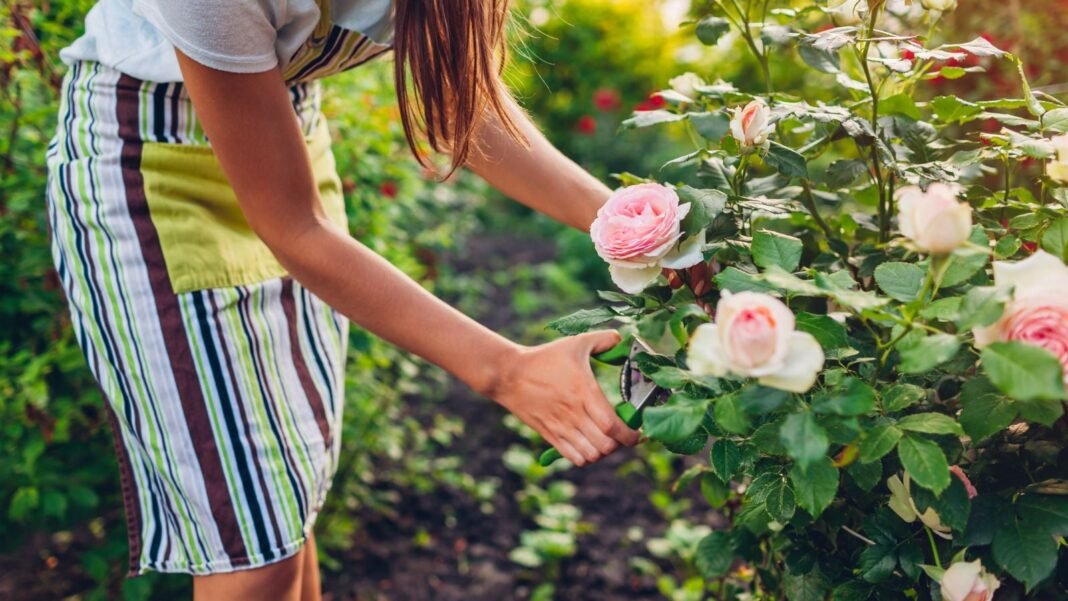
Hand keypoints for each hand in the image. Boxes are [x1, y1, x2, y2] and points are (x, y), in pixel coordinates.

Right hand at [490, 330, 640, 465]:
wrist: (510, 374)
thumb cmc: (545, 358)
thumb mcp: (575, 343)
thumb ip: (603, 339)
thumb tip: (621, 339)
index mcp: (584, 392)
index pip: (613, 425)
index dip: (629, 434)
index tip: (637, 432)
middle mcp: (574, 413)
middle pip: (606, 445)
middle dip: (620, 444)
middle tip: (623, 435)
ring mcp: (561, 427)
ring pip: (592, 455)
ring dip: (603, 452)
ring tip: (606, 441)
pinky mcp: (550, 435)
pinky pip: (574, 458)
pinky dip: (586, 457)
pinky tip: (588, 445)